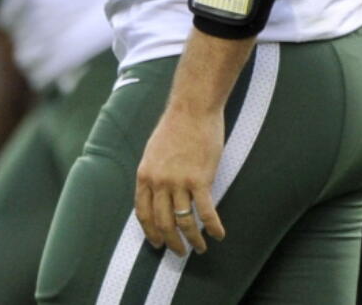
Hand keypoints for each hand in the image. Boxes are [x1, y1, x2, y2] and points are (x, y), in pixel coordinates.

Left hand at [134, 106, 225, 256]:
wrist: (191, 109)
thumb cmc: (174, 128)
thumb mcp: (153, 151)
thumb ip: (154, 173)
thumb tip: (156, 193)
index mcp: (145, 174)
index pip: (143, 212)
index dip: (150, 232)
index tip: (157, 243)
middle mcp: (159, 181)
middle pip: (162, 222)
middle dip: (171, 242)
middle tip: (180, 252)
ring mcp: (179, 181)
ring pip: (184, 222)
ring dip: (193, 240)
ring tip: (200, 248)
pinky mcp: (200, 179)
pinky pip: (206, 212)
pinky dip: (213, 227)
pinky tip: (218, 235)